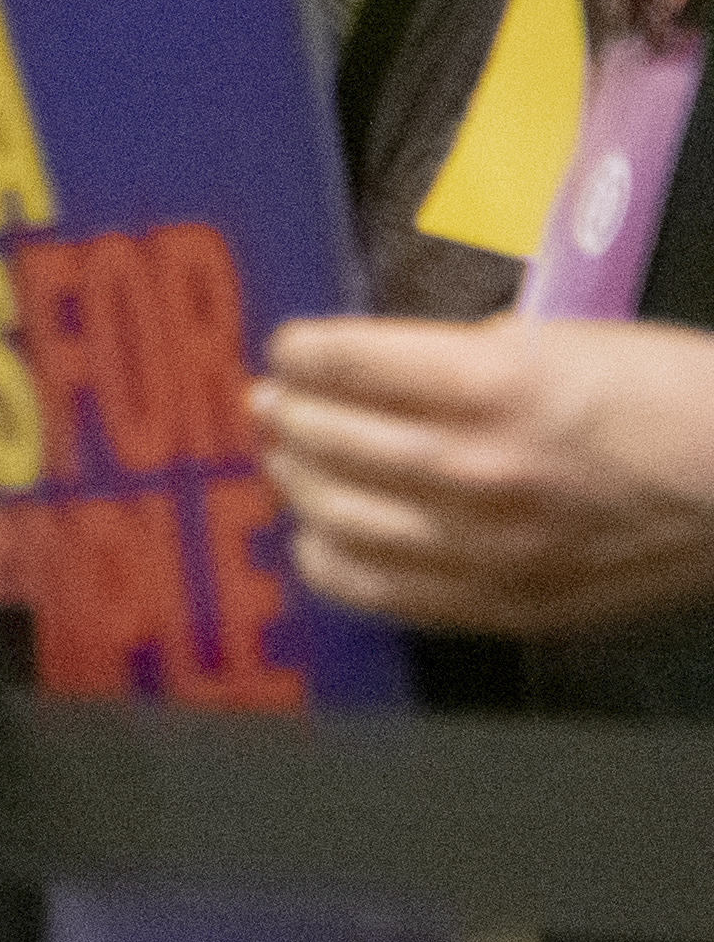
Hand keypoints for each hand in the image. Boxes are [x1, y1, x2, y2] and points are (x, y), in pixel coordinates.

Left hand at [258, 314, 713, 633]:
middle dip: (287, 416)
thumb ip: (473, 356)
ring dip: (299, 483)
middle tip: (269, 405)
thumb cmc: (680, 399)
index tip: (289, 351)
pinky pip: (388, 591)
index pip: (347, 362)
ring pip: (343, 516)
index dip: (301, 353)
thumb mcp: (568, 340)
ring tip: (287, 463)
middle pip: (330, 439)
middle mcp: (480, 464)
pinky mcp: (512, 601)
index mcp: (495, 382)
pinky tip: (317, 542)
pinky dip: (334, 564)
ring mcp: (492, 543)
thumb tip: (397, 372)